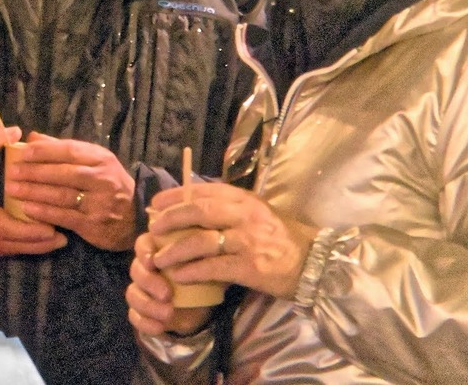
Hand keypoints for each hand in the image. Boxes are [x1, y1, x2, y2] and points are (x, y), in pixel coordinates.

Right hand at [0, 127, 66, 255]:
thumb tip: (14, 132)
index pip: (1, 225)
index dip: (27, 230)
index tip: (50, 227)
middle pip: (7, 243)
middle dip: (36, 243)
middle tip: (61, 238)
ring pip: (3, 250)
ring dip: (29, 248)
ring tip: (54, 242)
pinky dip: (15, 247)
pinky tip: (32, 242)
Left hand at [5, 133, 135, 249]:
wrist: (135, 217)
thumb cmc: (108, 184)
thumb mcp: (94, 161)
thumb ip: (63, 149)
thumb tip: (33, 137)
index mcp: (101, 159)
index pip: (70, 151)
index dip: (44, 151)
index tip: (22, 152)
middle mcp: (102, 179)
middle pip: (64, 173)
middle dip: (35, 172)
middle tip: (12, 172)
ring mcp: (99, 203)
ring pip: (62, 195)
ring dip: (35, 192)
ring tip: (13, 190)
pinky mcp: (93, 224)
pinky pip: (64, 217)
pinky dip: (44, 213)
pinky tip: (27, 209)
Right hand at [126, 230, 212, 337]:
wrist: (206, 306)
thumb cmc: (206, 277)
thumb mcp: (209, 263)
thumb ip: (205, 254)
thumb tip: (209, 247)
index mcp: (158, 251)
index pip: (142, 245)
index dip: (143, 252)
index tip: (153, 261)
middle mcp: (146, 269)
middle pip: (136, 270)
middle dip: (148, 282)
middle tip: (167, 294)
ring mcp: (142, 291)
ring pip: (132, 293)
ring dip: (147, 304)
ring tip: (168, 314)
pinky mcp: (143, 312)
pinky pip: (134, 315)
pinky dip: (144, 322)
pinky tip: (159, 328)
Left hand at [146, 182, 317, 298]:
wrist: (314, 263)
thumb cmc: (281, 238)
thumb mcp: (258, 213)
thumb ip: (230, 207)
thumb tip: (191, 204)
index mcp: (246, 200)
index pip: (204, 191)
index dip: (176, 195)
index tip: (156, 202)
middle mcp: (245, 216)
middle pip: (199, 211)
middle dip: (171, 218)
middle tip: (153, 227)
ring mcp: (248, 241)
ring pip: (201, 241)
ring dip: (175, 250)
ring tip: (160, 257)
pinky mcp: (250, 267)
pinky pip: (214, 267)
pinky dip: (193, 271)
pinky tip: (180, 275)